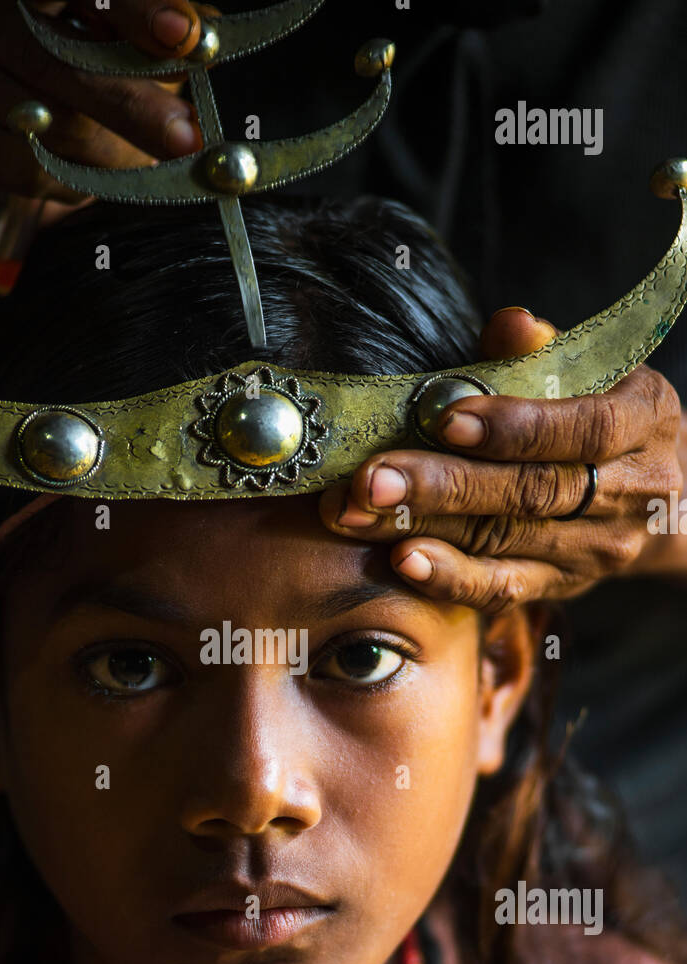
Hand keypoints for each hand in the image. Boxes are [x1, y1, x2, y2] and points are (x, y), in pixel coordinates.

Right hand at [0, 0, 210, 327]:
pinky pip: (25, 168)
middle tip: (186, 137)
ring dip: (107, 154)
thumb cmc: (67, 57)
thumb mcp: (112, 29)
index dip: (135, 9)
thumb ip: (155, 23)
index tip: (184, 37)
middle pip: (61, 62)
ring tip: (132, 159)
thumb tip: (200, 37)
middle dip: (134, 106)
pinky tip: (79, 173)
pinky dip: (67, 182)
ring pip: (49, 126)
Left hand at [319, 308, 684, 611]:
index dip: (514, 427)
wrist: (652, 491)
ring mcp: (599, 549)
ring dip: (425, 529)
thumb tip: (508, 327)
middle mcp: (632, 495)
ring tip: (360, 515)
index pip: (583, 429)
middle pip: (531, 492)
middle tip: (371, 480)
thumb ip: (542, 352)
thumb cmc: (601, 409)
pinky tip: (403, 561)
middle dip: (444, 486)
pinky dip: (450, 579)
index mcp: (645, 423)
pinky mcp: (565, 586)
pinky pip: (504, 588)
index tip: (446, 419)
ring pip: (505, 540)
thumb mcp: (591, 370)